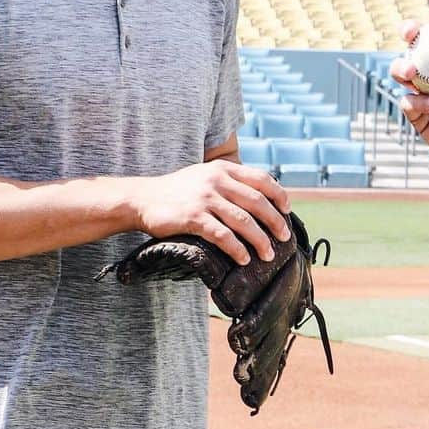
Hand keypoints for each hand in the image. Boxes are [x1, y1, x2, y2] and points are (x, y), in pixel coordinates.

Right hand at [129, 160, 291, 266]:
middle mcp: (217, 181)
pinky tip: (243, 259)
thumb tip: (260, 198)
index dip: (278, 195)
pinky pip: (222, 236)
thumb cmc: (178, 191)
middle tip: (284, 237)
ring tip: (268, 254)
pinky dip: (237, 249)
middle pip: (257, 202)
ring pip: (243, 221)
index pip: (261, 179)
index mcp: (223, 169)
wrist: (141, 198)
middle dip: (275, 221)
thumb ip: (230, 182)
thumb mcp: (205, 176)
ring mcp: (205, 199)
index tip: (287, 210)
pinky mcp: (193, 217)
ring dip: (260, 240)